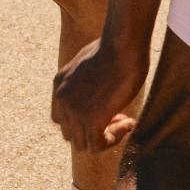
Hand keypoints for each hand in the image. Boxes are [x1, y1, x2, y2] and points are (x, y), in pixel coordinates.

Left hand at [53, 36, 148, 154]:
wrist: (123, 44)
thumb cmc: (117, 47)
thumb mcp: (92, 62)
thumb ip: (88, 80)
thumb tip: (99, 96)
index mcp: (59, 84)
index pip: (62, 119)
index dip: (84, 121)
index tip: (106, 110)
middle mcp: (61, 98)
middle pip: (71, 134)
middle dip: (96, 130)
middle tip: (119, 117)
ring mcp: (73, 110)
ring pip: (83, 145)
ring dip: (107, 137)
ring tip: (126, 121)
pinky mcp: (90, 118)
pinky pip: (98, 145)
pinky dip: (115, 139)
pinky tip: (130, 122)